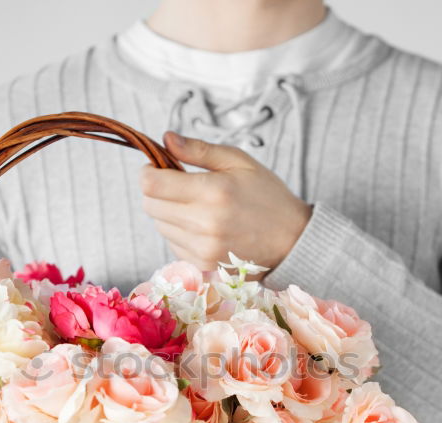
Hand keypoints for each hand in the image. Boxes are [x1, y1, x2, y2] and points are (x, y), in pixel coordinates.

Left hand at [141, 131, 312, 271]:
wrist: (292, 240)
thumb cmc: (267, 196)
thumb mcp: (239, 162)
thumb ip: (199, 150)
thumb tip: (166, 138)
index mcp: (212, 192)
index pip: (151, 184)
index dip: (149, 172)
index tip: (159, 167)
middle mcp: (204, 223)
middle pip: (150, 205)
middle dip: (157, 191)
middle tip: (179, 184)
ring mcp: (202, 248)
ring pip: (159, 225)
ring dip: (168, 212)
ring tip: (197, 206)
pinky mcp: (203, 265)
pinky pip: (173, 244)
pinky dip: (180, 232)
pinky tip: (203, 226)